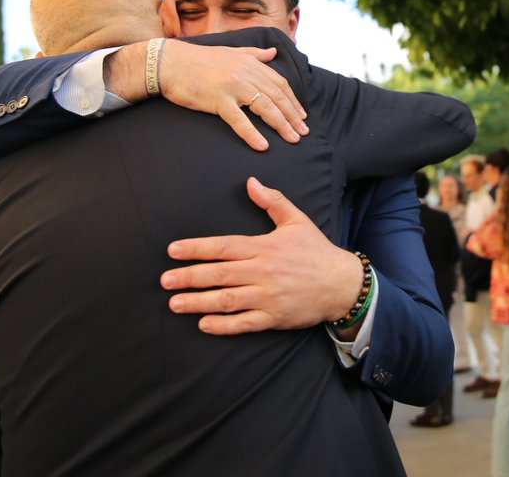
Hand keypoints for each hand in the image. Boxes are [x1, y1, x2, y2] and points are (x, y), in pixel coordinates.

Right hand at [158, 38, 307, 150]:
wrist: (170, 62)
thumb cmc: (199, 59)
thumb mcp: (231, 51)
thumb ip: (254, 54)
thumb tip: (273, 53)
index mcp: (250, 62)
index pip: (280, 83)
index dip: (293, 101)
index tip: (302, 116)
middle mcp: (246, 73)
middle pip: (277, 97)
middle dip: (293, 116)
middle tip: (303, 132)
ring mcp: (232, 86)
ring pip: (265, 107)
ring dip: (282, 125)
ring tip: (292, 139)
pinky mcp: (218, 100)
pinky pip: (239, 120)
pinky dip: (252, 134)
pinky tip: (263, 146)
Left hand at [160, 178, 364, 334]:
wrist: (343, 284)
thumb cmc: (317, 251)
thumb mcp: (297, 221)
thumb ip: (272, 201)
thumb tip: (251, 182)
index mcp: (265, 247)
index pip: (224, 246)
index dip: (197, 248)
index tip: (173, 251)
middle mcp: (264, 271)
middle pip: (220, 273)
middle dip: (190, 276)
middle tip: (165, 280)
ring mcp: (268, 297)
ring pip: (228, 300)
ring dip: (199, 302)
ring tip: (175, 303)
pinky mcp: (275, 317)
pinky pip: (245, 323)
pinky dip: (224, 325)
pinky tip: (204, 324)